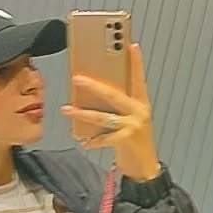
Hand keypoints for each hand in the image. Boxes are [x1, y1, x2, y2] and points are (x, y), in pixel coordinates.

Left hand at [60, 43, 161, 181]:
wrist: (145, 167)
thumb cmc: (134, 140)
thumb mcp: (130, 119)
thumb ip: (118, 106)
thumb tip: (92, 94)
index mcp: (141, 102)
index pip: (138, 78)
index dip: (136, 62)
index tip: (131, 44)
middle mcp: (139, 111)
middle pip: (113, 95)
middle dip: (93, 86)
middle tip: (76, 78)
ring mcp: (134, 125)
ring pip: (104, 116)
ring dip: (82, 114)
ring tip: (66, 109)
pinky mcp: (127, 140)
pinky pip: (104, 138)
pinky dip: (92, 140)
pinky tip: (82, 141)